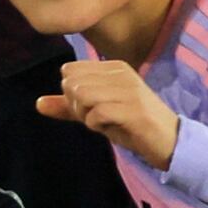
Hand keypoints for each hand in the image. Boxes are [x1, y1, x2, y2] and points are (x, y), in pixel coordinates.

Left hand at [37, 58, 180, 163]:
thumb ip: (67, 106)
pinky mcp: (132, 108)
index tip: (94, 106)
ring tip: (108, 121)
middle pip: (71, 84)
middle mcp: (120, 72)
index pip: (68, 72)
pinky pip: (94, 114)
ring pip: (81, 96)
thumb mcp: (96, 112)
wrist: (170, 141)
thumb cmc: (131, 124)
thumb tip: (37, 103)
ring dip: (88, 117)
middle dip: (78, 107)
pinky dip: (98, 126)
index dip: (72, 95)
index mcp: (112, 67)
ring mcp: (128, 89)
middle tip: (101, 116)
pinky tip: (115, 127)